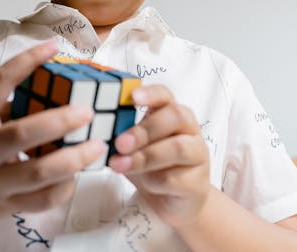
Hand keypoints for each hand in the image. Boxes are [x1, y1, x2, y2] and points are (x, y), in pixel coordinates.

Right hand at [0, 41, 106, 243]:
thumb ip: (2, 111)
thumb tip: (48, 89)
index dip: (26, 62)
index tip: (53, 46)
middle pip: (21, 134)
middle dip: (60, 120)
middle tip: (88, 111)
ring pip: (36, 173)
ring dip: (72, 159)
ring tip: (97, 146)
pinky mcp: (3, 207)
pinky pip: (40, 201)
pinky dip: (63, 189)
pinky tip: (74, 177)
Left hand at [109, 85, 210, 227]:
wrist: (171, 202)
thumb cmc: (151, 168)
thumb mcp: (133, 148)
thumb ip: (122, 136)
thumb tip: (98, 130)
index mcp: (171, 115)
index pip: (166, 96)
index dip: (151, 94)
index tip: (133, 97)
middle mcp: (189, 130)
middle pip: (175, 117)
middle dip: (144, 130)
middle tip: (120, 143)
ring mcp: (198, 155)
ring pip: (178, 148)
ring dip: (145, 157)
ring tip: (120, 165)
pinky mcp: (198, 183)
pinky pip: (176, 179)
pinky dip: (154, 181)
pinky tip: (145, 184)